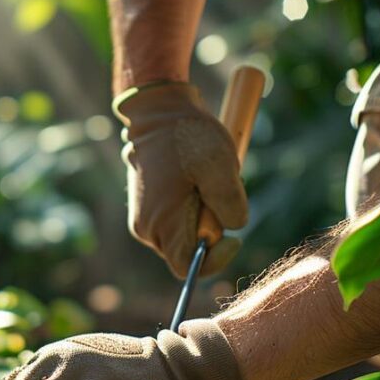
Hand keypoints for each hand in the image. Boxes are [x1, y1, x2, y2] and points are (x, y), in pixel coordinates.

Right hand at [116, 82, 247, 278]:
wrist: (157, 112)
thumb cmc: (187, 136)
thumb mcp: (219, 165)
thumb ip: (229, 203)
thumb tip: (232, 228)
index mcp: (162, 224)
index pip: (188, 268)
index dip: (215, 260)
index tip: (234, 238)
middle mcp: (147, 228)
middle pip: (188, 252)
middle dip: (211, 231)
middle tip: (219, 194)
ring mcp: (145, 219)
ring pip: (185, 236)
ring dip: (204, 217)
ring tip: (207, 181)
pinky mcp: (148, 208)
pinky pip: (178, 222)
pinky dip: (194, 208)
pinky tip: (197, 180)